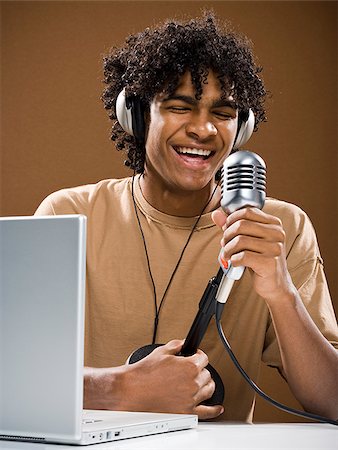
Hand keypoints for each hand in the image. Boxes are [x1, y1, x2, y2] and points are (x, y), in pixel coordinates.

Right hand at [84, 340, 223, 419]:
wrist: (132, 390)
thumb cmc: (144, 373)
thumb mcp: (162, 351)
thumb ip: (177, 345)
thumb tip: (183, 343)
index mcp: (189, 366)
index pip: (203, 358)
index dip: (198, 356)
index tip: (195, 356)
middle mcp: (193, 383)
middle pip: (207, 374)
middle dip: (200, 370)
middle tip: (190, 369)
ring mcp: (191, 399)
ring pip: (209, 390)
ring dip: (206, 385)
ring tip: (199, 382)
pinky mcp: (186, 412)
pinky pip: (207, 412)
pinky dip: (214, 410)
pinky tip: (217, 408)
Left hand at [212, 207, 294, 303]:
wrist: (276, 284)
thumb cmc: (262, 261)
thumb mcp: (248, 240)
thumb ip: (232, 226)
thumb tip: (216, 214)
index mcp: (274, 224)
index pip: (247, 212)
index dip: (231, 220)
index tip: (227, 230)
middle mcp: (277, 234)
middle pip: (241, 225)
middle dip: (227, 235)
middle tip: (225, 245)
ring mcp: (275, 248)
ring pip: (240, 241)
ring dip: (228, 250)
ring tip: (228, 255)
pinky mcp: (270, 263)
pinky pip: (243, 257)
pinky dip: (234, 260)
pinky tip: (235, 263)